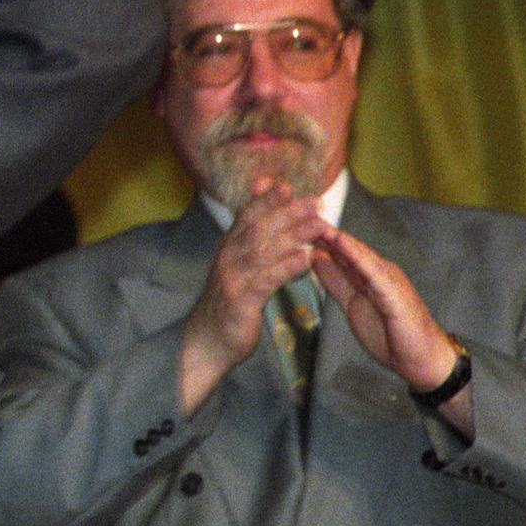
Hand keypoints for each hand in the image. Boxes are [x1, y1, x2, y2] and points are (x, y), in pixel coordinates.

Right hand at [177, 178, 321, 411]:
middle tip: (314, 201)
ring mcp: (234, 278)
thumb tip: (264, 221)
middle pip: (258, 227)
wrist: (206, 340)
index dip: (265, 199)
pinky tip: (305, 259)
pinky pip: (266, 280)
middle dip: (287, 212)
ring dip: (294, 234)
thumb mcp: (236, 267)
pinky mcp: (242, 300)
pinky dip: (286, 267)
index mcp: (229, 248)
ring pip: (264, 249)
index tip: (286, 185)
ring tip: (319, 225)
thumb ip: (250, 242)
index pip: (246, 216)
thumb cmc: (227, 302)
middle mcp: (229, 257)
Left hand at [307, 225, 459, 394]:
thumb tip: (315, 257)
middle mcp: (378, 271)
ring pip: (360, 255)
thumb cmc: (389, 333)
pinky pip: (374, 273)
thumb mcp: (352, 303)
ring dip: (339, 239)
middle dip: (324, 231)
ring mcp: (388, 281)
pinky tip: (344, 245)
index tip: (293, 221)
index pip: (339, 251)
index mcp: (367, 274)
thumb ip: (335, 281)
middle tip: (300, 212)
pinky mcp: (395, 294)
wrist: (421, 359)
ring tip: (318, 222)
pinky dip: (359, 258)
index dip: (317, 236)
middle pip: (348, 248)